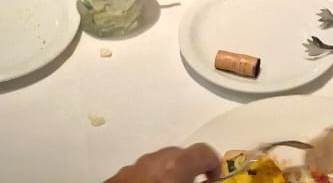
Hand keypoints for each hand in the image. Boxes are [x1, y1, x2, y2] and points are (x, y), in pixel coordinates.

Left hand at [103, 144, 220, 182]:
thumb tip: (211, 181)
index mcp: (177, 165)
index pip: (204, 152)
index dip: (214, 164)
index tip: (214, 179)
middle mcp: (155, 159)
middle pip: (180, 155)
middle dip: (190, 169)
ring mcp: (134, 167)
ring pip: (158, 163)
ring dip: (168, 174)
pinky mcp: (118, 177)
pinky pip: (140, 172)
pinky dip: (149, 179)